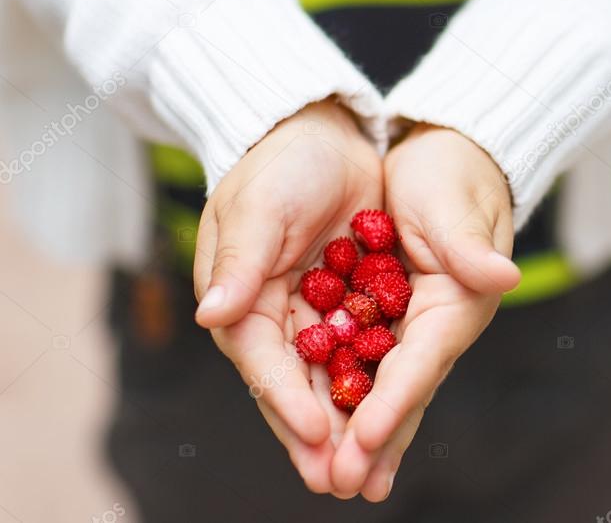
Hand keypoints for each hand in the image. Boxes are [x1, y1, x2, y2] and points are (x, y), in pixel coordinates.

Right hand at [192, 100, 382, 492]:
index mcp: (241, 299)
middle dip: (316, 436)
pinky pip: (363, 354)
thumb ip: (241, 262)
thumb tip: (210, 316)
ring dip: (348, 425)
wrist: (322, 135)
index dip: (286, 400)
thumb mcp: (260, 206)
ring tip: (368, 474)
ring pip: (331, 380)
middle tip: (340, 483)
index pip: (264, 361)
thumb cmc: (282, 164)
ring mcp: (313, 314)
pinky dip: (374, 387)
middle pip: (295, 386)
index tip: (316, 435)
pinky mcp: (349, 305)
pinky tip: (394, 421)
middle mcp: (275, 316)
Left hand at [331, 124, 520, 499]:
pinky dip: (351, 399)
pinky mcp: (393, 316)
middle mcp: (439, 322)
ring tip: (339, 479)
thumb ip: (470, 244)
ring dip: (363, 433)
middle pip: (406, 389)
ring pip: (386, 387)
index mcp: (458, 300)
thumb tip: (502, 278)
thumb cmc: (454, 172)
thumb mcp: (457, 202)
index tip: (363, 437)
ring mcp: (415, 324)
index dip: (394, 401)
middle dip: (376, 439)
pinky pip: (367, 365)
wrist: (450, 154)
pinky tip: (328, 428)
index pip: (422, 359)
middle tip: (346, 485)